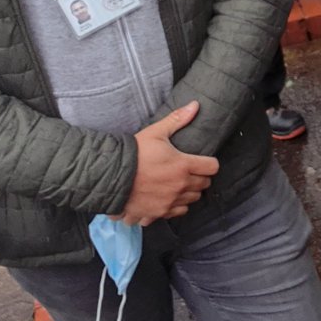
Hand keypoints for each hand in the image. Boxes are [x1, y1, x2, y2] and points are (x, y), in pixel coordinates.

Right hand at [119, 101, 218, 225]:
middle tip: (188, 172)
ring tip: (176, 185)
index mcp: (183, 166)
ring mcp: (168, 203)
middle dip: (199, 179)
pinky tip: (163, 199)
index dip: (209, 163)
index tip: (202, 162)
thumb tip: (195, 105)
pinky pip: (173, 214)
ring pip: (190, 201)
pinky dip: (170, 208)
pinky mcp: (156, 214)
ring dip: (187, 194)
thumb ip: (177, 120)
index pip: (212, 167)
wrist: (109, 176)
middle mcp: (180, 187)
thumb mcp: (156, 132)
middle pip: (203, 186)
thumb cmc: (134, 153)